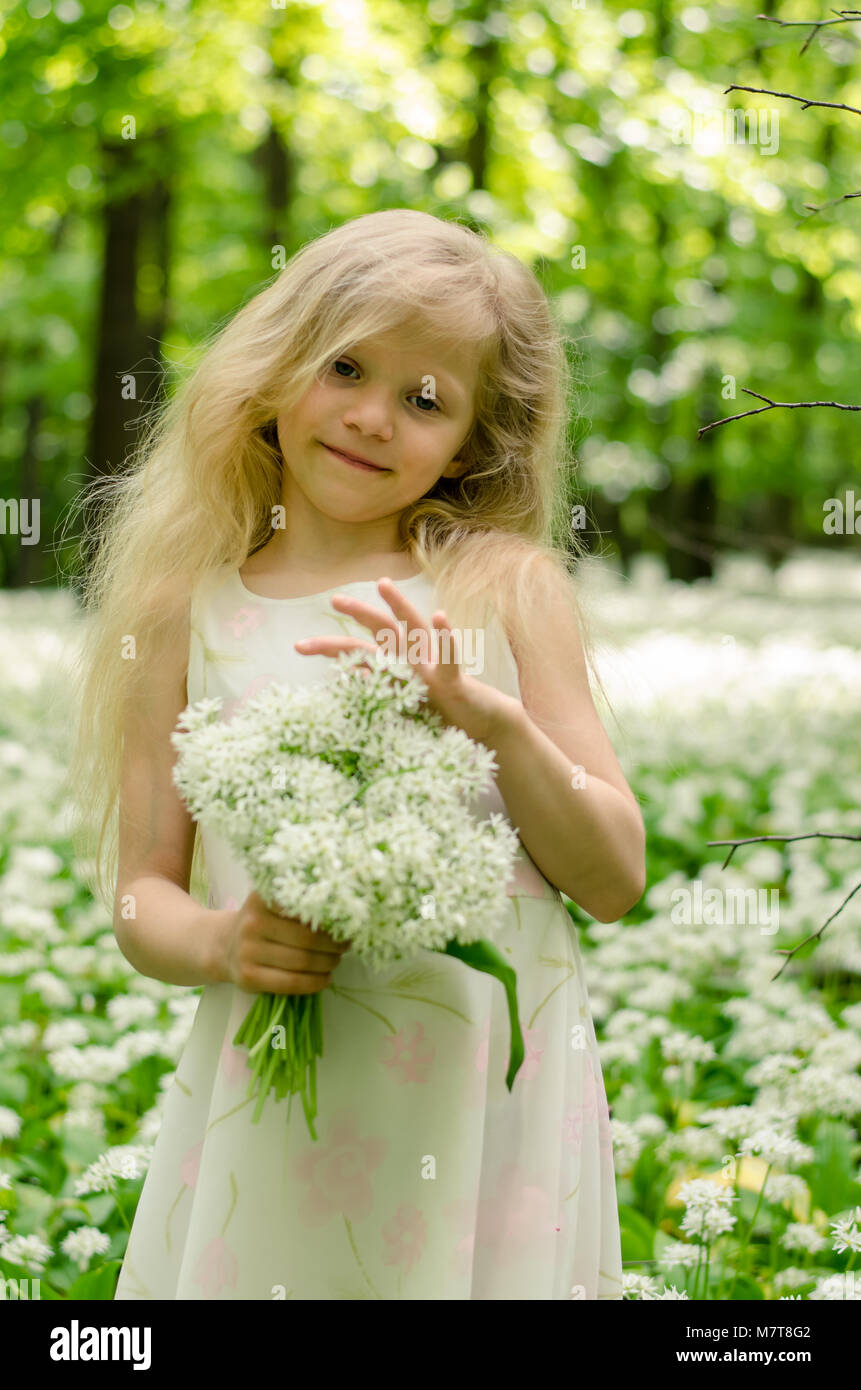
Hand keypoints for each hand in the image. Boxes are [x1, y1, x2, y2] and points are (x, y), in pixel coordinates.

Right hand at [218, 890, 350, 994]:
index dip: (328, 917)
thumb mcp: (272, 904)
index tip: (345, 921)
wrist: (224, 946)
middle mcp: (253, 923)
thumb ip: (299, 904)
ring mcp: (248, 951)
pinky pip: (291, 983)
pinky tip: (325, 979)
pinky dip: (315, 983)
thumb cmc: (261, 922)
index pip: (302, 906)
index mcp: (262, 899)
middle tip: (346, 945)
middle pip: (307, 937)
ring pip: (301, 961)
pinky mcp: (248, 977)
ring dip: (328, 963)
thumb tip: (344, 914)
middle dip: (334, 944)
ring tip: (336, 961)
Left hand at [294, 577, 518, 749]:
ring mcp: (433, 668)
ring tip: (384, 583)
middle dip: (359, 613)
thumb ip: (382, 690)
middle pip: (383, 630)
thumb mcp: (406, 704)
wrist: (483, 725)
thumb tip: (351, 680)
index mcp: (401, 667)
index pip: (362, 651)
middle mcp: (415, 661)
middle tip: (334, 599)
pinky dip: (445, 638)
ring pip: (413, 633)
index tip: (301, 645)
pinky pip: (449, 657)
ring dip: (400, 606)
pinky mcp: (453, 681)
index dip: (333, 647)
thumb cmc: (444, 714)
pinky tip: (440, 617)